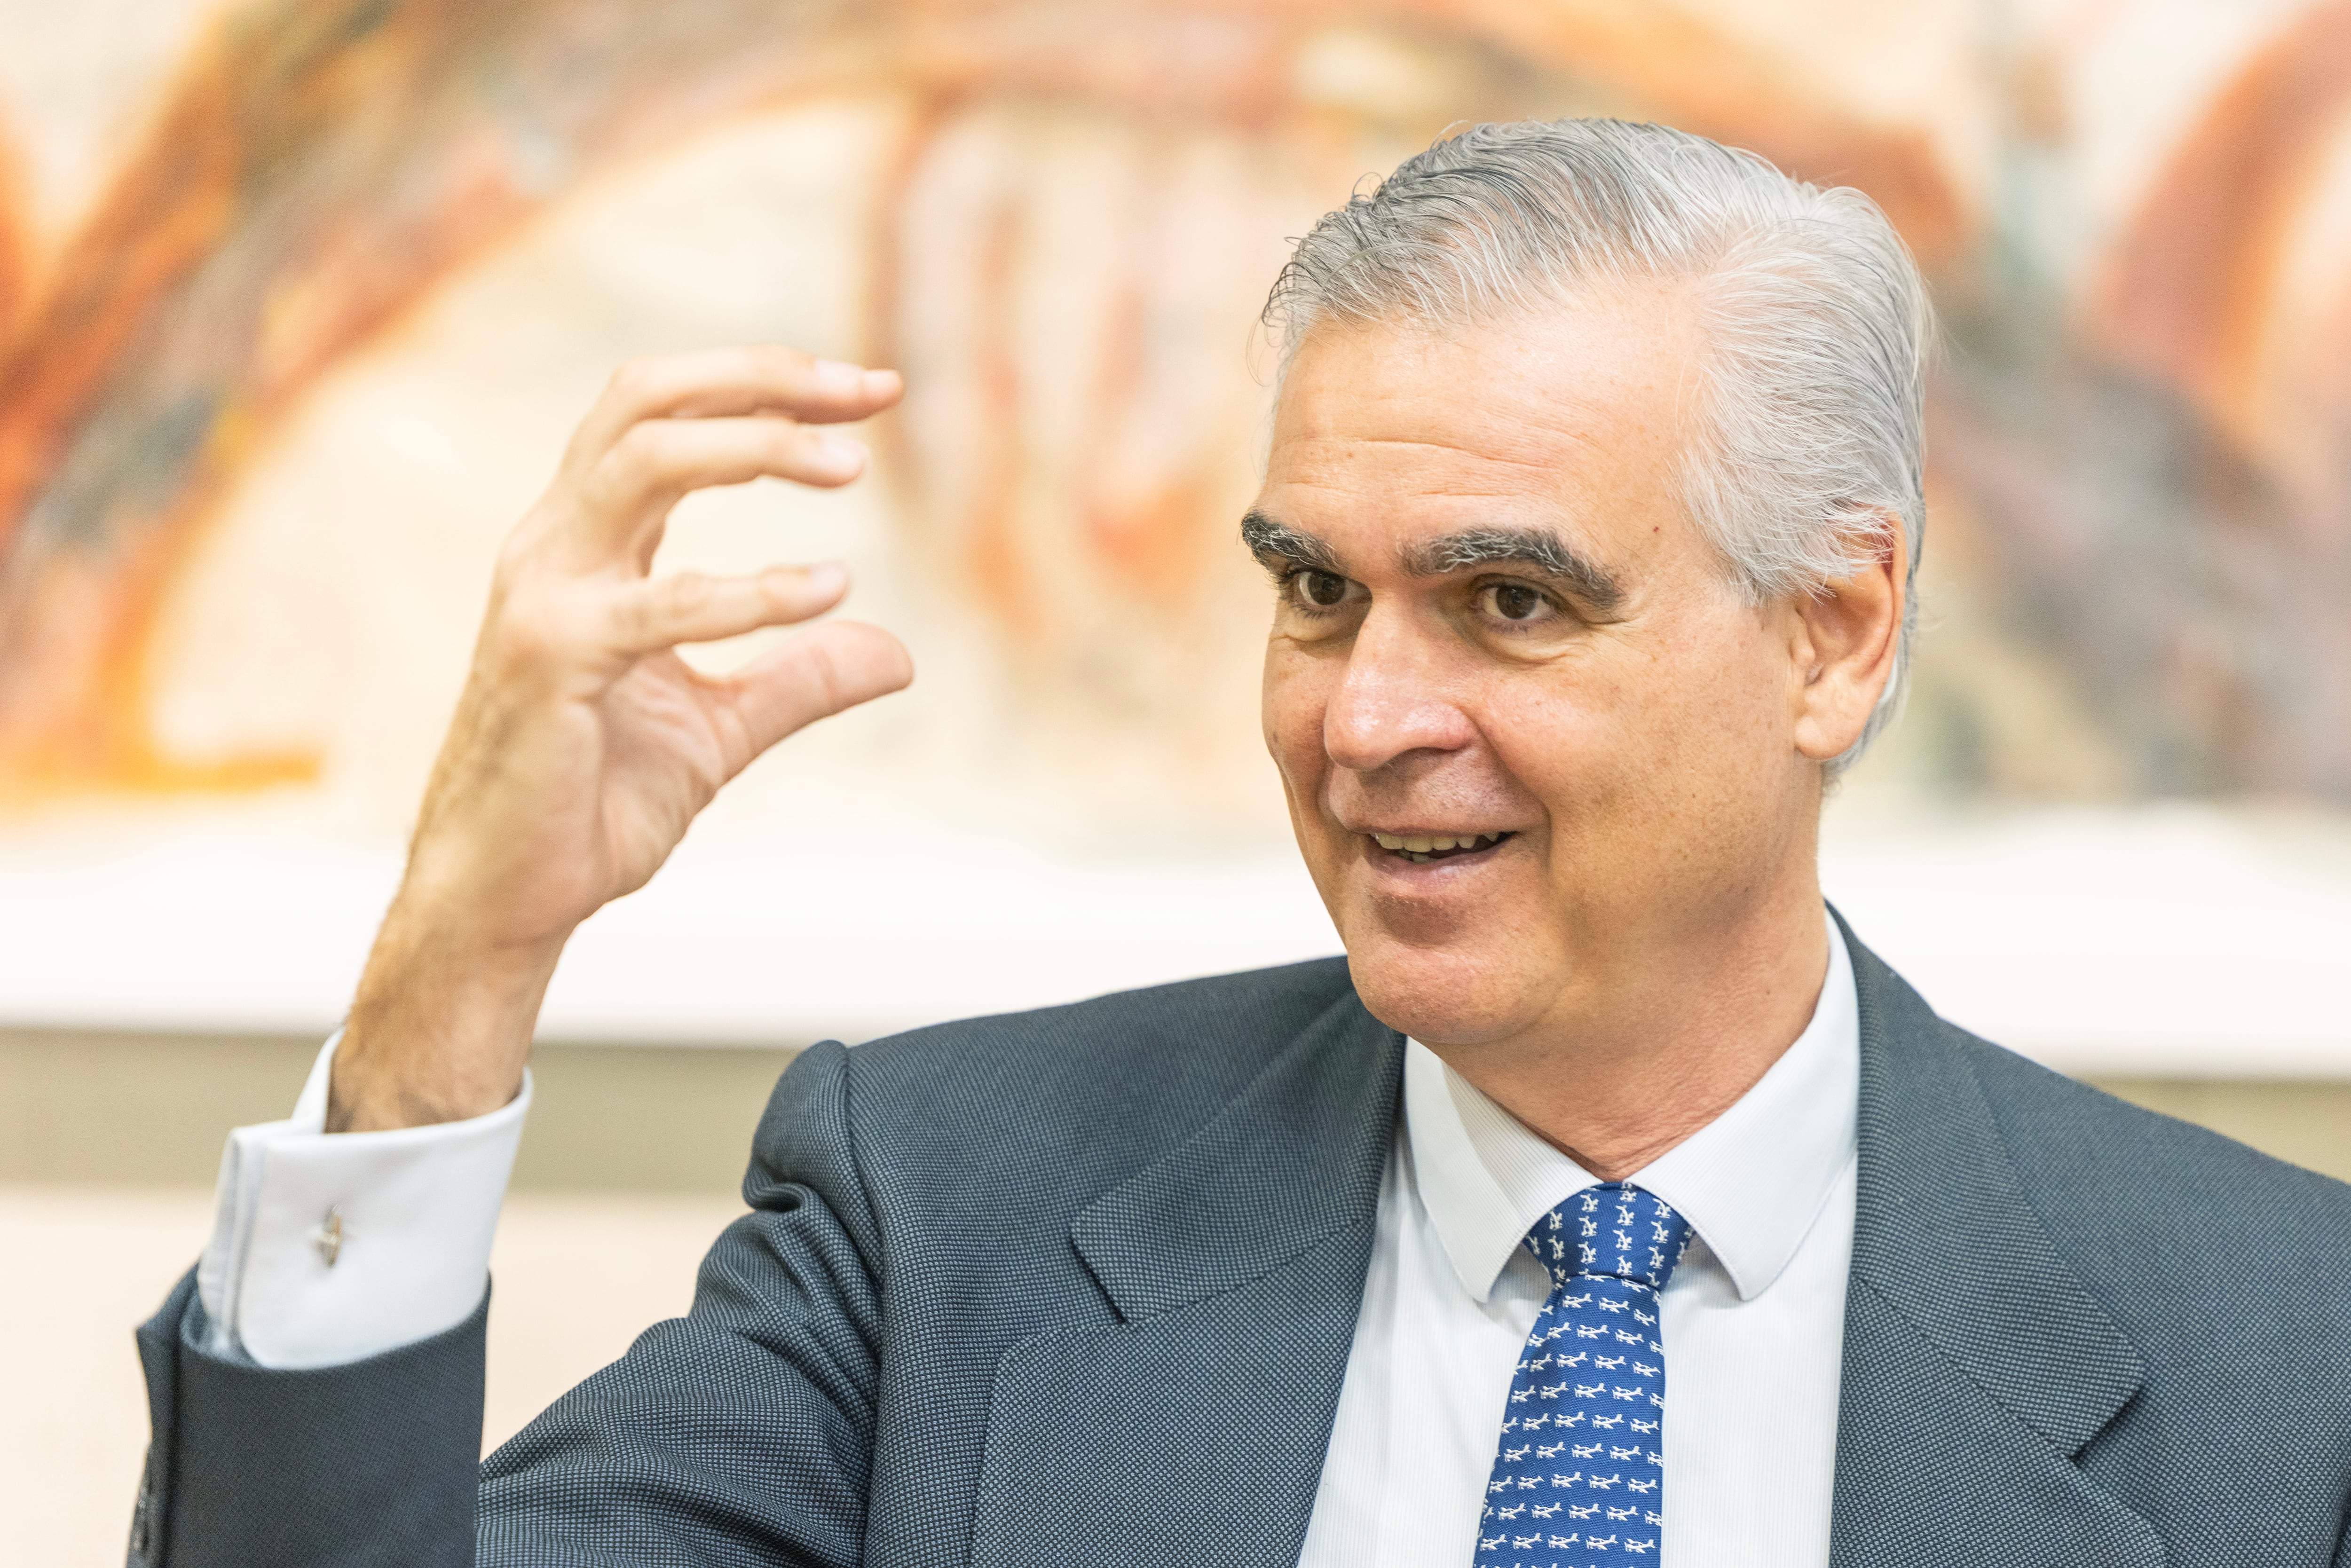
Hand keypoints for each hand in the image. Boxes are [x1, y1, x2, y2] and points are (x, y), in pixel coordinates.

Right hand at [329, 348, 912, 1130]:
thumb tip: (897, 652)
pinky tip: (828, 592)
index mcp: (586, 544)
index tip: (870, 393)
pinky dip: (753, 590)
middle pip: (646, 400)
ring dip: (757, 448)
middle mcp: (553, 545)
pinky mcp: (549, 657)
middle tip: (870, 393)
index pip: (669, 417)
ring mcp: (541, 594)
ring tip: (851, 467)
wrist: (508, 898)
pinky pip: (662, 604)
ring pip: (643, 461)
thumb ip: (801, 680)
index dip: (766, 386)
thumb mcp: (722, 728)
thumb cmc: (593, 804)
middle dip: (763, 378)